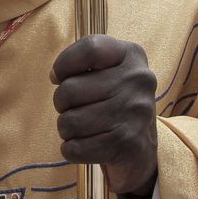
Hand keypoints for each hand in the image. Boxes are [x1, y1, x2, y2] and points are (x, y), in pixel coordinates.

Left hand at [51, 35, 157, 195]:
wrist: (142, 150)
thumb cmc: (113, 102)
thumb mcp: (107, 71)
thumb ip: (82, 62)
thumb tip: (55, 75)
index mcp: (131, 55)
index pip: (89, 49)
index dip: (64, 64)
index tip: (60, 77)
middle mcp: (139, 80)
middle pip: (69, 89)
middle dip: (62, 103)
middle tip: (74, 108)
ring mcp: (136, 114)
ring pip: (70, 121)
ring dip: (66, 128)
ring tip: (81, 128)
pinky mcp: (129, 145)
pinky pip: (75, 148)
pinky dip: (71, 149)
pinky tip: (85, 145)